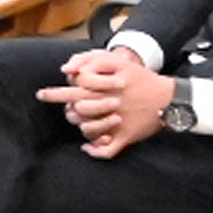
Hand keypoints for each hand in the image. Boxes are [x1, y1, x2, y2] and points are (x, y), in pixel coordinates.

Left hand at [40, 48, 178, 157]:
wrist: (170, 98)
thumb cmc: (141, 78)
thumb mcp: (117, 61)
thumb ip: (90, 60)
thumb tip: (66, 71)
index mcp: (105, 88)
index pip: (72, 90)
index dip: (56, 93)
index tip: (43, 94)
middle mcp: (109, 105)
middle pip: (76, 110)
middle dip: (62, 108)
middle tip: (49, 103)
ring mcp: (118, 123)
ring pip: (88, 130)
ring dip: (79, 126)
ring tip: (76, 120)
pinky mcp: (127, 136)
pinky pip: (108, 150)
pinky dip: (95, 151)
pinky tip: (87, 148)